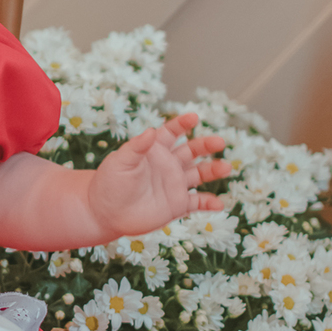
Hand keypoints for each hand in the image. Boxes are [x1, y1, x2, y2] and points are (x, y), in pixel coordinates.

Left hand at [86, 113, 230, 239]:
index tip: (194, 118)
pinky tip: (218, 204)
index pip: (172, 132)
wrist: (105, 212)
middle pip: (192, 151)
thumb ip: (137, 146)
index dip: (182, 124)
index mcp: (155, 150)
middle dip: (206, 145)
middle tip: (220, 142)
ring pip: (200, 174)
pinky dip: (209, 203)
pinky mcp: (177, 205)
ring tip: (226, 167)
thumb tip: (150, 130)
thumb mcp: (121, 162)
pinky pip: (197, 202)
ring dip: (213, 170)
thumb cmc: (110, 183)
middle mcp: (168, 165)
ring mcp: (174, 184)